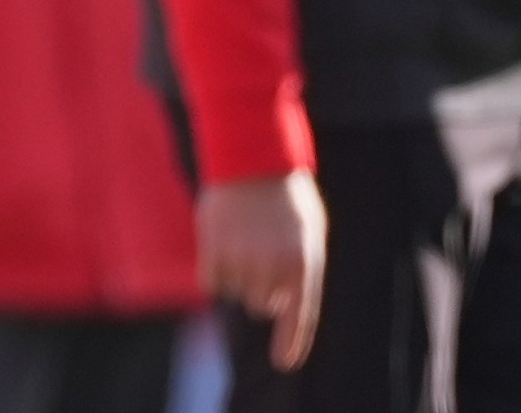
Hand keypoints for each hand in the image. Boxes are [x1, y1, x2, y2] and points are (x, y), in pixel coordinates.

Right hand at [199, 171, 328, 370]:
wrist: (252, 158)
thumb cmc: (285, 196)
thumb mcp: (307, 231)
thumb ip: (298, 269)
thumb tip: (279, 305)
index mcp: (304, 261)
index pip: (299, 316)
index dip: (292, 343)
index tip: (284, 362)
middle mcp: (274, 267)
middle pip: (261, 304)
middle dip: (262, 288)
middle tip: (262, 254)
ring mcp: (243, 260)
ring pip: (237, 292)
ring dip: (239, 274)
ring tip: (245, 238)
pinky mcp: (214, 252)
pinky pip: (212, 283)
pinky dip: (216, 269)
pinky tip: (223, 242)